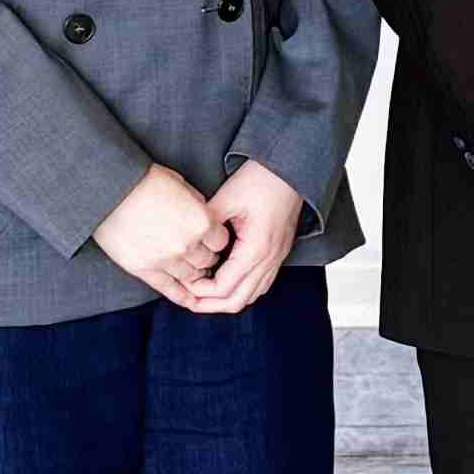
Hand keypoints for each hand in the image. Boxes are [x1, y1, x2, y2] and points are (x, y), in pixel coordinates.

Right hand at [93, 164, 222, 308]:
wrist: (109, 190)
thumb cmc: (145, 181)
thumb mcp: (181, 185)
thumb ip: (198, 205)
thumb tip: (205, 216)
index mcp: (201, 221)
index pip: (221, 241)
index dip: (217, 239)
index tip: (211, 238)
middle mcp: (187, 244)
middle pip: (208, 261)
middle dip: (207, 257)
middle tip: (202, 254)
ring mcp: (165, 260)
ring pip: (192, 277)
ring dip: (194, 273)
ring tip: (192, 269)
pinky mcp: (144, 269)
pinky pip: (169, 289)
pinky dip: (183, 297)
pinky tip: (191, 300)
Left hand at [191, 160, 303, 314]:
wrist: (291, 168)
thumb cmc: (261, 179)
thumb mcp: (226, 198)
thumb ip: (205, 224)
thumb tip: (185, 241)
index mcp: (255, 248)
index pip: (223, 287)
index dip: (200, 291)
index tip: (183, 282)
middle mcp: (269, 259)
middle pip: (238, 301)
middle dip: (210, 305)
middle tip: (188, 299)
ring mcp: (277, 258)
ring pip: (251, 296)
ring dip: (226, 299)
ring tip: (203, 293)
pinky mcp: (278, 253)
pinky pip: (260, 284)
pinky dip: (241, 289)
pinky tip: (225, 280)